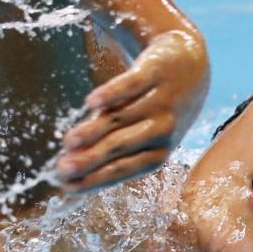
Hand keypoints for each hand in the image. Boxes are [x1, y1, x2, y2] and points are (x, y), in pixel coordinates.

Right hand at [54, 30, 208, 190]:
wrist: (190, 65)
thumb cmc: (157, 111)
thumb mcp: (143, 135)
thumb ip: (110, 150)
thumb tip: (69, 170)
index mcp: (159, 152)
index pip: (124, 169)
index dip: (95, 178)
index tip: (68, 186)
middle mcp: (163, 130)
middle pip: (120, 147)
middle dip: (90, 160)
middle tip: (63, 169)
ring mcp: (160, 101)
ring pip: (121, 118)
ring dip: (93, 131)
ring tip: (68, 142)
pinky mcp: (155, 72)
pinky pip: (131, 85)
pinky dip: (112, 93)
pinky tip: (91, 102)